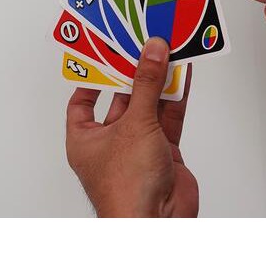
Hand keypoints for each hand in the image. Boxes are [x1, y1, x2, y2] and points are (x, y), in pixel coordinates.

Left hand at [65, 38, 198, 217]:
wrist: (157, 222)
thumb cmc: (126, 187)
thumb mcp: (134, 124)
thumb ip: (146, 84)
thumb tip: (152, 51)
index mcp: (86, 140)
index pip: (82, 103)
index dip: (93, 78)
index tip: (106, 53)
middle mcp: (112, 142)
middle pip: (123, 98)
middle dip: (135, 73)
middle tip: (143, 44)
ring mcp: (140, 146)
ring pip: (150, 104)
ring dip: (159, 81)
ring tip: (168, 51)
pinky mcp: (165, 151)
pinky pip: (170, 116)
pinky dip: (177, 95)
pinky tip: (183, 73)